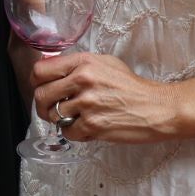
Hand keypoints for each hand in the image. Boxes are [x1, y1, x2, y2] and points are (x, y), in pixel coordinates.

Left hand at [29, 53, 194, 144]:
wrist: (158, 107)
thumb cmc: (132, 87)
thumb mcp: (105, 64)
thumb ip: (77, 66)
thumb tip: (50, 70)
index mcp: (84, 62)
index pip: (40, 71)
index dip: (36, 82)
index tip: (41, 88)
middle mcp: (83, 79)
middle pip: (41, 95)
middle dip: (43, 105)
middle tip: (52, 110)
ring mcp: (88, 103)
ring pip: (53, 115)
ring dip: (61, 120)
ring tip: (76, 118)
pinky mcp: (93, 125)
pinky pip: (68, 132)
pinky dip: (74, 133)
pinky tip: (87, 127)